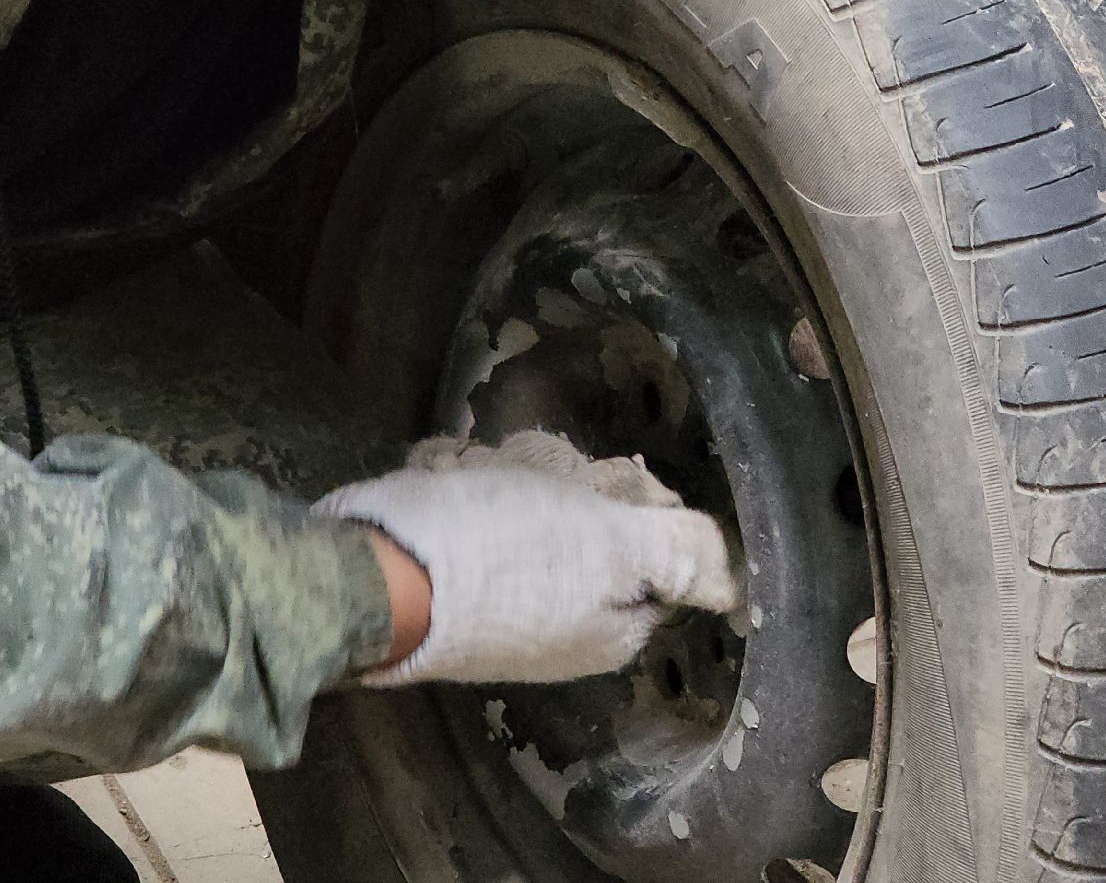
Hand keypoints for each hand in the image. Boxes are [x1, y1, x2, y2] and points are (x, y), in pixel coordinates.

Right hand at [314, 451, 738, 685]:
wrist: (373, 578)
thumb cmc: (502, 554)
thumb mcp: (614, 544)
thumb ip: (678, 553)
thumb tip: (732, 579)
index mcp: (610, 634)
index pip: (657, 561)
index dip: (640, 507)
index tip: (610, 475)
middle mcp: (560, 638)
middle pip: (591, 541)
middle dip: (565, 490)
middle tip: (537, 467)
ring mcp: (498, 618)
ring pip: (528, 523)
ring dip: (509, 481)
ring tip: (480, 466)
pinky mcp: (443, 592)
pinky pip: (472, 525)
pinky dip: (463, 490)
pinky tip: (445, 475)